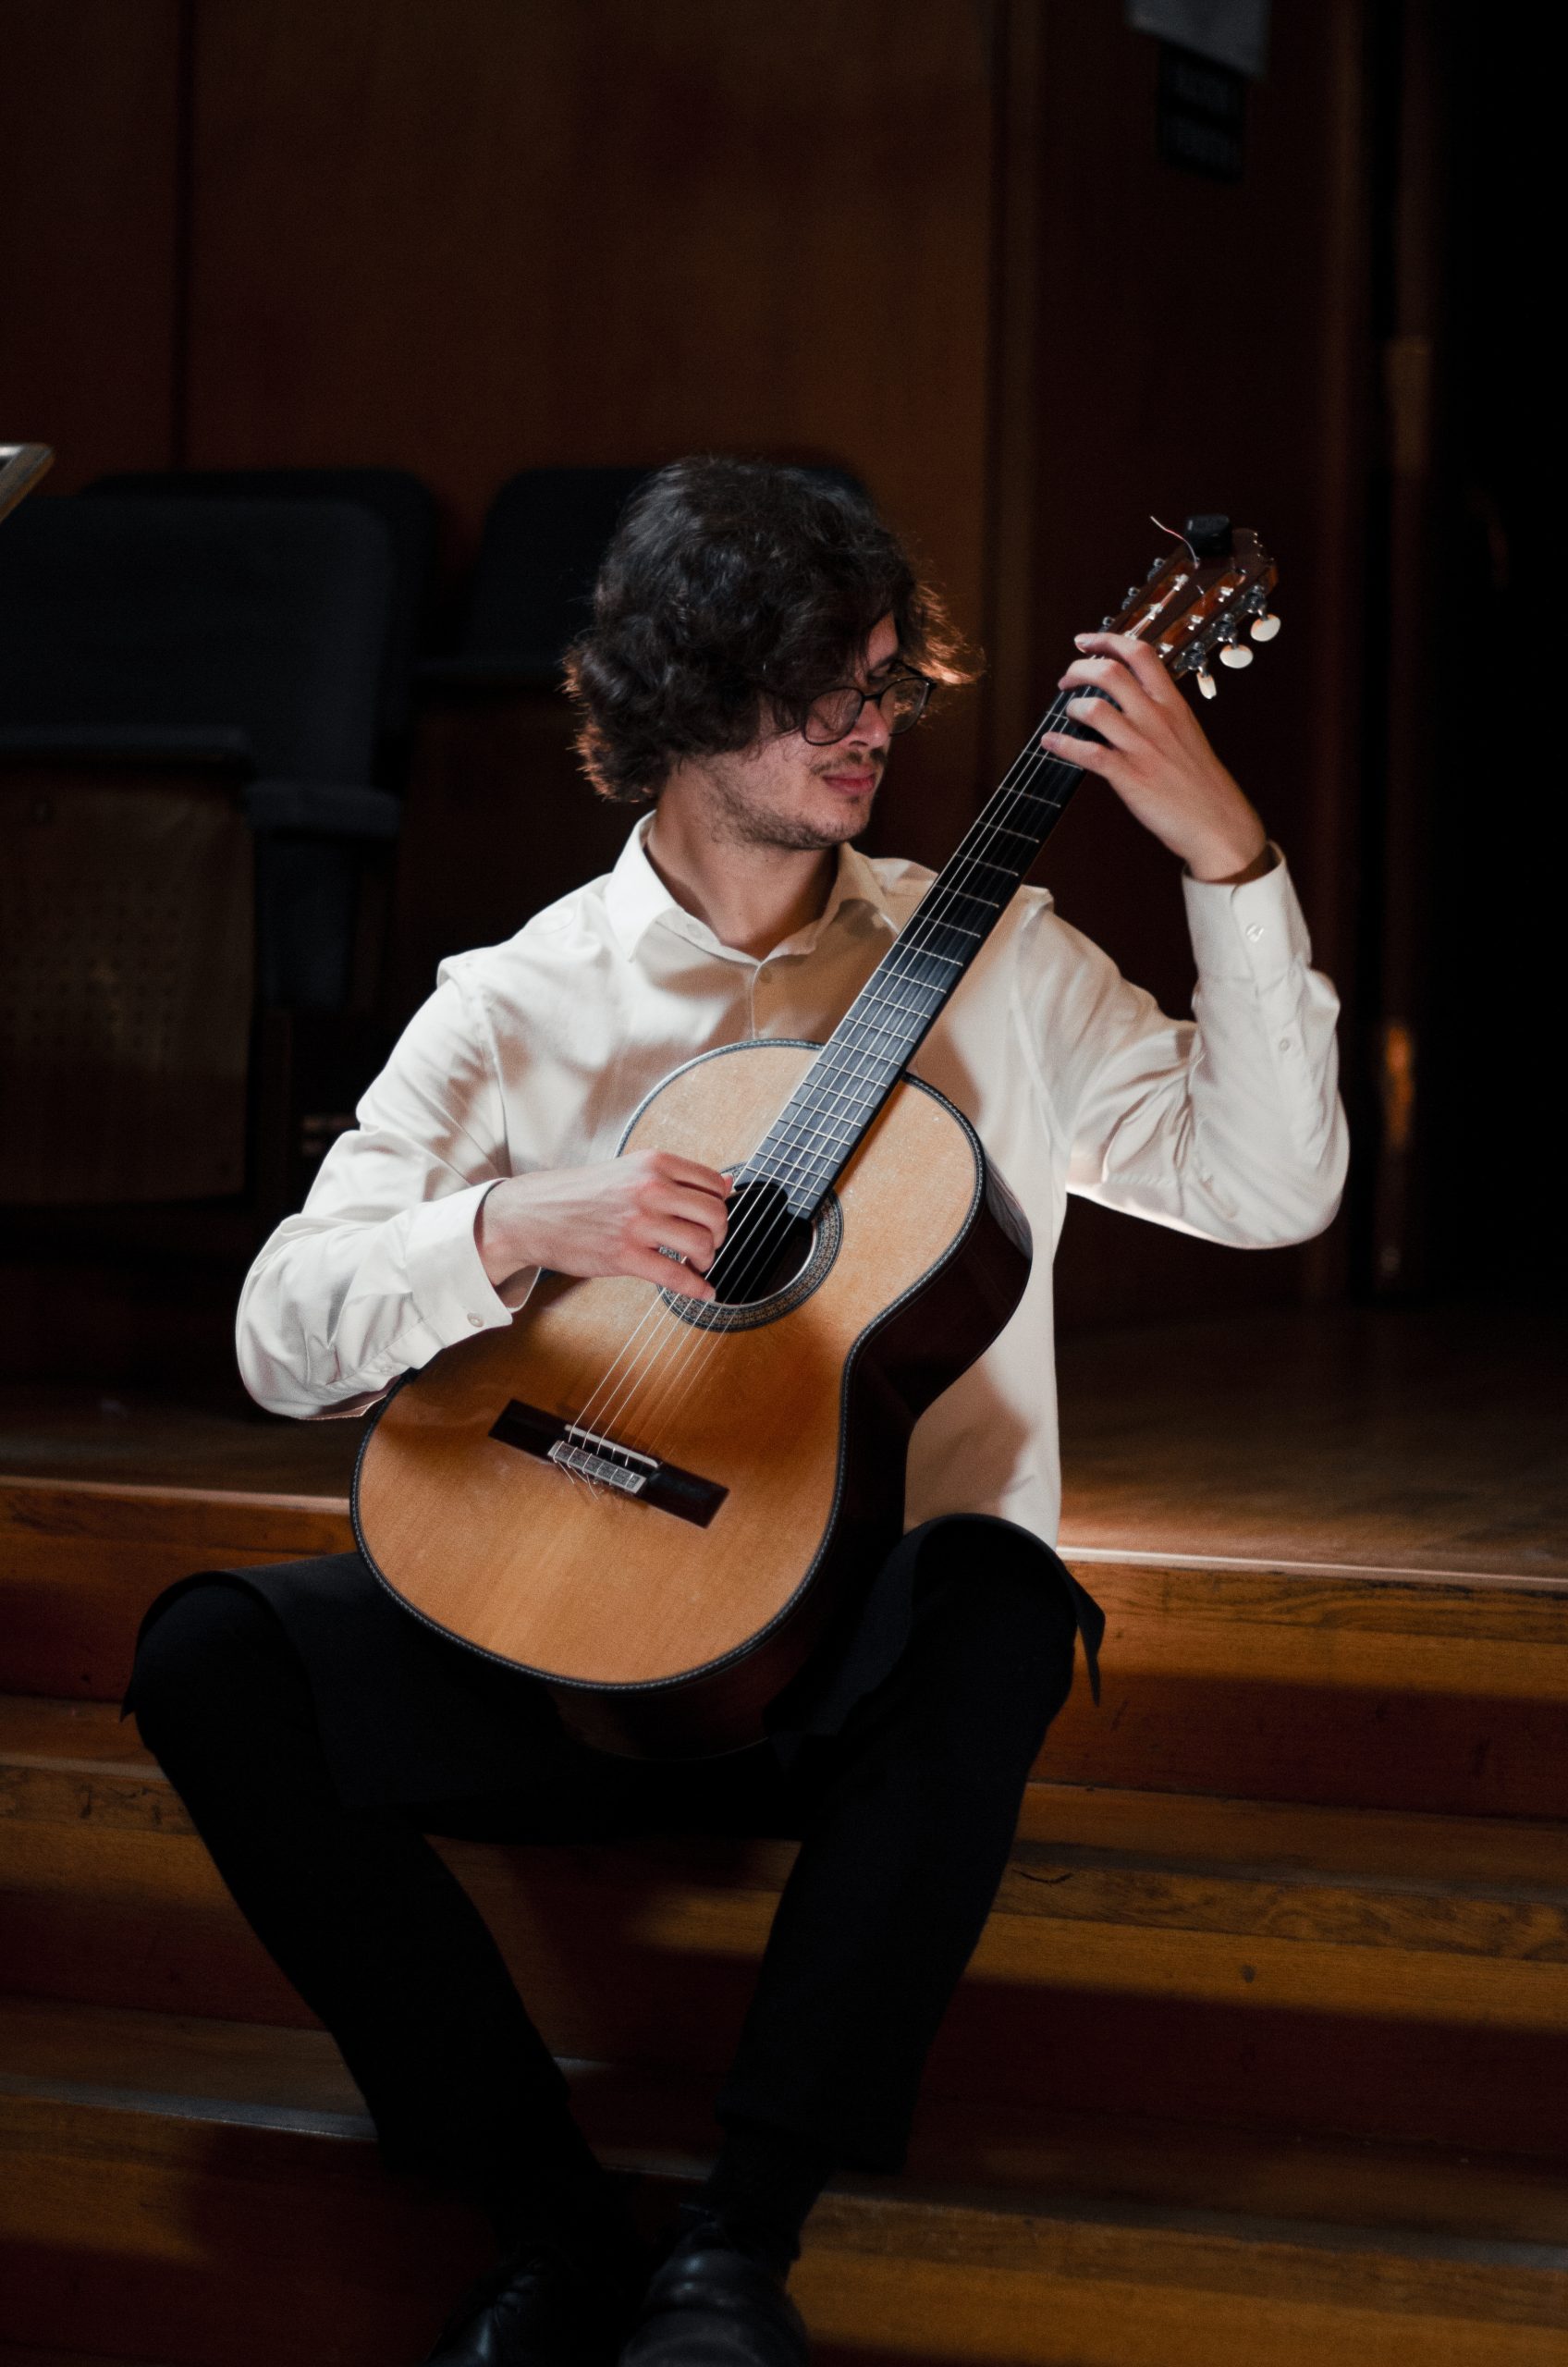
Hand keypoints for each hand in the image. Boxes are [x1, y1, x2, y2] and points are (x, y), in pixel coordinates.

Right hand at [476, 1151, 730, 1300]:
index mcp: (654, 1164)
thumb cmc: (579, 1194)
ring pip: (701, 1244)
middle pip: (714, 1214)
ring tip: (696, 1264)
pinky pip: (677, 1276)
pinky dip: (697, 1288)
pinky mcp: (625, 1255)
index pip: (713, 1183)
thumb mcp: (629, 1170)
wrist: (531, 1213)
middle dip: (718, 1235)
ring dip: (707, 1260)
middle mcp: (650, 1189)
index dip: (721, 1205)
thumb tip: (727, 1185)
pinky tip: (703, 1292)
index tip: (712, 1218)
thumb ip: (675, 1177)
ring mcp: (638, 1222)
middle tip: (707, 1245)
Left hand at [1041, 630, 1269, 881]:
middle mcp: (1157, 719)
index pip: (1140, 654)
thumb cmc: (1200, 784)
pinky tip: (1051, 743)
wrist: (1217, 823)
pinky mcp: (1130, 776)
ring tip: (1068, 715)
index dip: (1107, 640)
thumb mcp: (1187, 734)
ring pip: (1095, 709)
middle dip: (1079, 670)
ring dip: (1072, 707)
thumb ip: (1160, 713)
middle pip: (1110, 673)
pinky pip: (1087, 753)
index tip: (1085, 641)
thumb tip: (1131, 700)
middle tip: (1067, 680)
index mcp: (1173, 705)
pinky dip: (1063, 745)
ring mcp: (1142, 747)